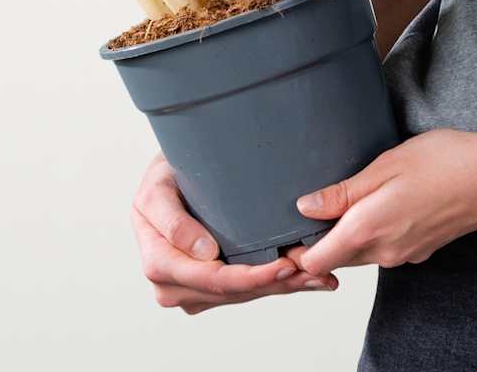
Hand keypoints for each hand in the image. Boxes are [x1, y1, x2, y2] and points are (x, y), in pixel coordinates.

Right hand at [132, 153, 337, 312]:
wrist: (165, 179)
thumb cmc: (161, 180)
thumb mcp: (156, 189)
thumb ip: (172, 221)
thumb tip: (204, 253)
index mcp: (158, 263)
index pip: (210, 279)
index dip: (250, 276)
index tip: (285, 264)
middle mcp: (172, 286)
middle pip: (232, 293)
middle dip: (275, 283)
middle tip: (315, 271)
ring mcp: (192, 291)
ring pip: (244, 296)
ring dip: (283, 287)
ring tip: (319, 275)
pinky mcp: (209, 290)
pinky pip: (245, 292)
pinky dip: (276, 285)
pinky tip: (304, 279)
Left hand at [289, 129, 476, 275]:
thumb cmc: (442, 163)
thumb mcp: (382, 168)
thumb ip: (341, 194)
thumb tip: (304, 208)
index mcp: (369, 231)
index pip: (318, 261)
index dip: (295, 252)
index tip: (281, 232)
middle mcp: (386, 252)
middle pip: (337, 257)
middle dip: (316, 242)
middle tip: (300, 212)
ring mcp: (407, 253)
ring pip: (361, 251)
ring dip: (344, 235)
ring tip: (332, 203)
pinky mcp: (423, 247)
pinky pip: (385, 245)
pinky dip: (370, 231)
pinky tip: (373, 203)